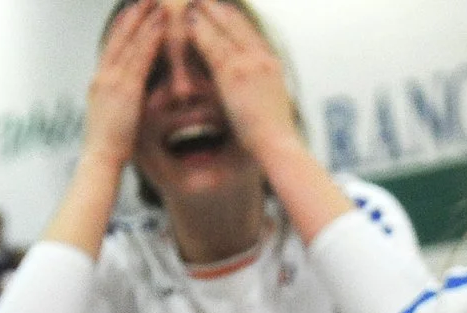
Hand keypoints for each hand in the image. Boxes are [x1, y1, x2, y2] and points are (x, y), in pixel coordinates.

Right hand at [81, 0, 166, 171]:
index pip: (111, 46)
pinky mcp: (126, 88)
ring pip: (130, 43)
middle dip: (133, 15)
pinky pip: (140, 58)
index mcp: (99, 82)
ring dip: (145, 20)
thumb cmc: (108, 146)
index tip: (132, 11)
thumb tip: (131, 95)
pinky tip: (160, 26)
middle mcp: (103, 76)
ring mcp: (113, 80)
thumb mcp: (112, 116)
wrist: (100, 158)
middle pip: (119, 37)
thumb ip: (120, 101)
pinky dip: (150, 39)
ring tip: (157, 3)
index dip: (123, 26)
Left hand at [183, 0, 300, 158]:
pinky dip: (200, 31)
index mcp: (273, 67)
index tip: (223, 9)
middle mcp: (263, 59)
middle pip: (239, 25)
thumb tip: (251, 97)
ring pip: (224, 30)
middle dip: (220, 9)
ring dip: (207, 13)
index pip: (251, 35)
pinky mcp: (234, 73)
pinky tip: (188, 21)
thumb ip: (258, 96)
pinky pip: (213, 45)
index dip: (235, 20)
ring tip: (192, 2)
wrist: (278, 145)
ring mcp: (249, 63)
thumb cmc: (274, 138)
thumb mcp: (269, 109)